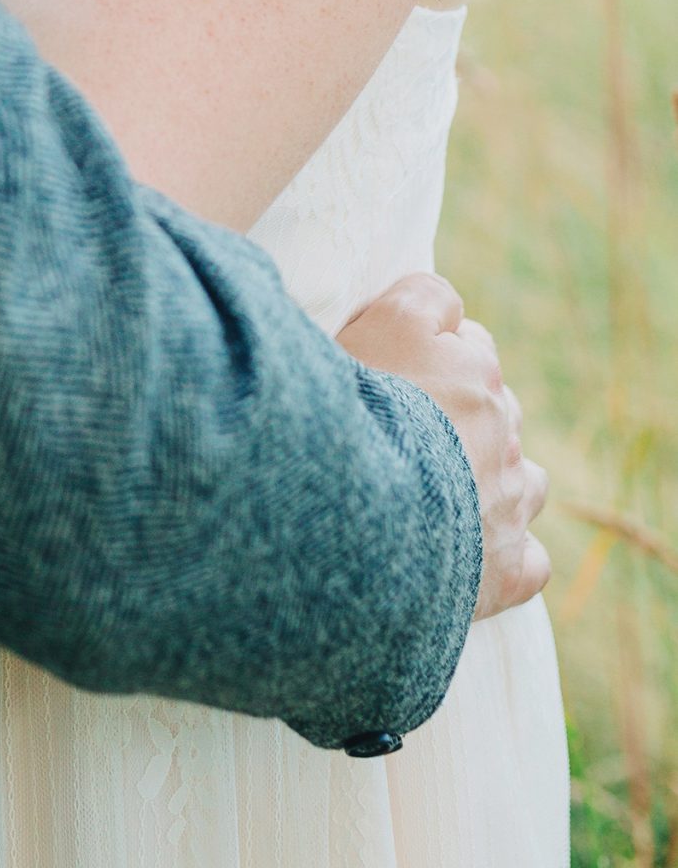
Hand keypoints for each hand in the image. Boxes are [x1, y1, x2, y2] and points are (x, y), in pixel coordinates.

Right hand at [337, 272, 550, 621]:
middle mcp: (496, 420)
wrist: (351, 519)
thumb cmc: (340, 416)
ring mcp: (510, 496)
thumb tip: (445, 303)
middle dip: (460, 411)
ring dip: (492, 479)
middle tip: (400, 434)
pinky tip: (464, 558)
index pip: (463, 331)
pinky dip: (504, 556)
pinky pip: (530, 558)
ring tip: (436, 497)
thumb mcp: (367, 327)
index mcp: (464, 360)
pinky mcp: (510, 565)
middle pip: (491, 399)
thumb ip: (414, 304)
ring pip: (522, 475)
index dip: (427, 347)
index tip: (393, 366)